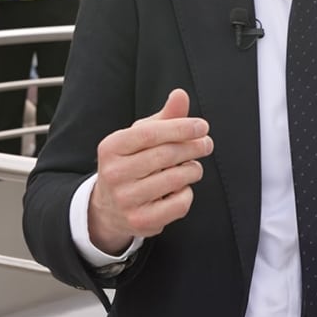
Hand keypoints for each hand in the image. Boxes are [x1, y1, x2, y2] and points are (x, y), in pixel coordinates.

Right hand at [87, 89, 211, 254]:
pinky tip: (181, 188)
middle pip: (166, 155)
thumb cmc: (130, 164)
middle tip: (206, 144)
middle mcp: (114, 174)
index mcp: (111, 147)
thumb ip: (164, 118)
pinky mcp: (141, 221)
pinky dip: (187, 193)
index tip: (202, 126)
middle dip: (193, 147)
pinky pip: (179, 204)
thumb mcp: (140, 138)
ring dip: (193, 170)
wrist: (109, 208)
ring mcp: (126, 200)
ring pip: (176, 179)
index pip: (150, 133)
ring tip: (192, 166)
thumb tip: (180, 95)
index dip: (180, 127)